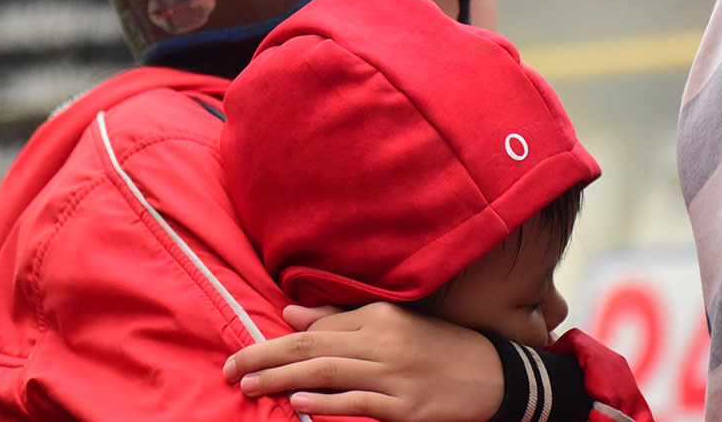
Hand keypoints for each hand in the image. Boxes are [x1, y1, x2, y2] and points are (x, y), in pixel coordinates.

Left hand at [223, 302, 503, 421]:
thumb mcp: (391, 322)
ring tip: (251, 386)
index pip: (315, 330)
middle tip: (231, 371)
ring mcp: (395, 376)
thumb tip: (289, 313)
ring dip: (285, 380)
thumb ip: (340, 317)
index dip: (273, 342)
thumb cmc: (435, 345)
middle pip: (314, 349)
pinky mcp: (406, 407)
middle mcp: (384, 342)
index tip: (240, 354)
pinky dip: (327, 403)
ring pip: (329, 375)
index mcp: (378, 317)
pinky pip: (359, 403)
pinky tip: (298, 404)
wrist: (490, 374)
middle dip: (267, 359)